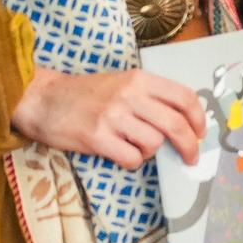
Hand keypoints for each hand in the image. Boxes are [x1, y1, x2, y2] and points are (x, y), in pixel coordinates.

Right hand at [15, 63, 207, 165]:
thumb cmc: (85, 94)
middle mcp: (129, 95)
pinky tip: (121, 155)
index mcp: (139, 79)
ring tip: (135, 147)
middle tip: (189, 157)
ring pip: (154, 143)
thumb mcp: (121, 82)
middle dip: (189, 146)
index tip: (200, 133)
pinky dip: (132, 162)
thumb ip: (150, 96)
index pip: (183, 98)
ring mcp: (113, 117)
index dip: (198, 119)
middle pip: (176, 124)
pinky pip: (132, 158)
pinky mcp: (97, 137)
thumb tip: (183, 121)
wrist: (42, 98)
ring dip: (150, 152)